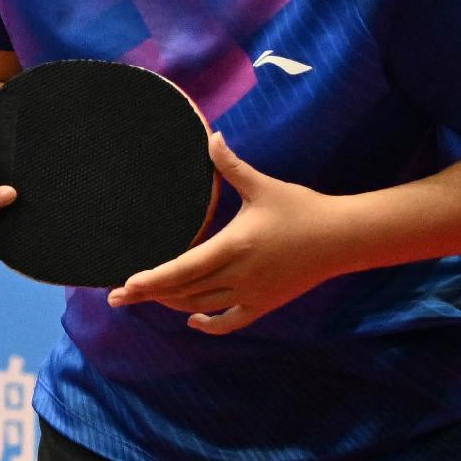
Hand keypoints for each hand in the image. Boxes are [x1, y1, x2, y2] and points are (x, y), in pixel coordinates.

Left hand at [105, 133, 351, 335]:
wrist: (343, 238)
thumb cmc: (302, 208)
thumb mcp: (263, 186)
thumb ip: (231, 165)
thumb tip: (212, 137)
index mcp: (233, 246)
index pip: (182, 269)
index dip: (151, 280)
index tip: (125, 285)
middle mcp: (238, 275)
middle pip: (183, 292)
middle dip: (148, 295)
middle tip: (118, 298)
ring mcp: (251, 293)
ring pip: (201, 306)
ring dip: (172, 303)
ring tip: (148, 297)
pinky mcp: (265, 303)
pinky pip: (230, 321)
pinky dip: (207, 324)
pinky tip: (191, 319)